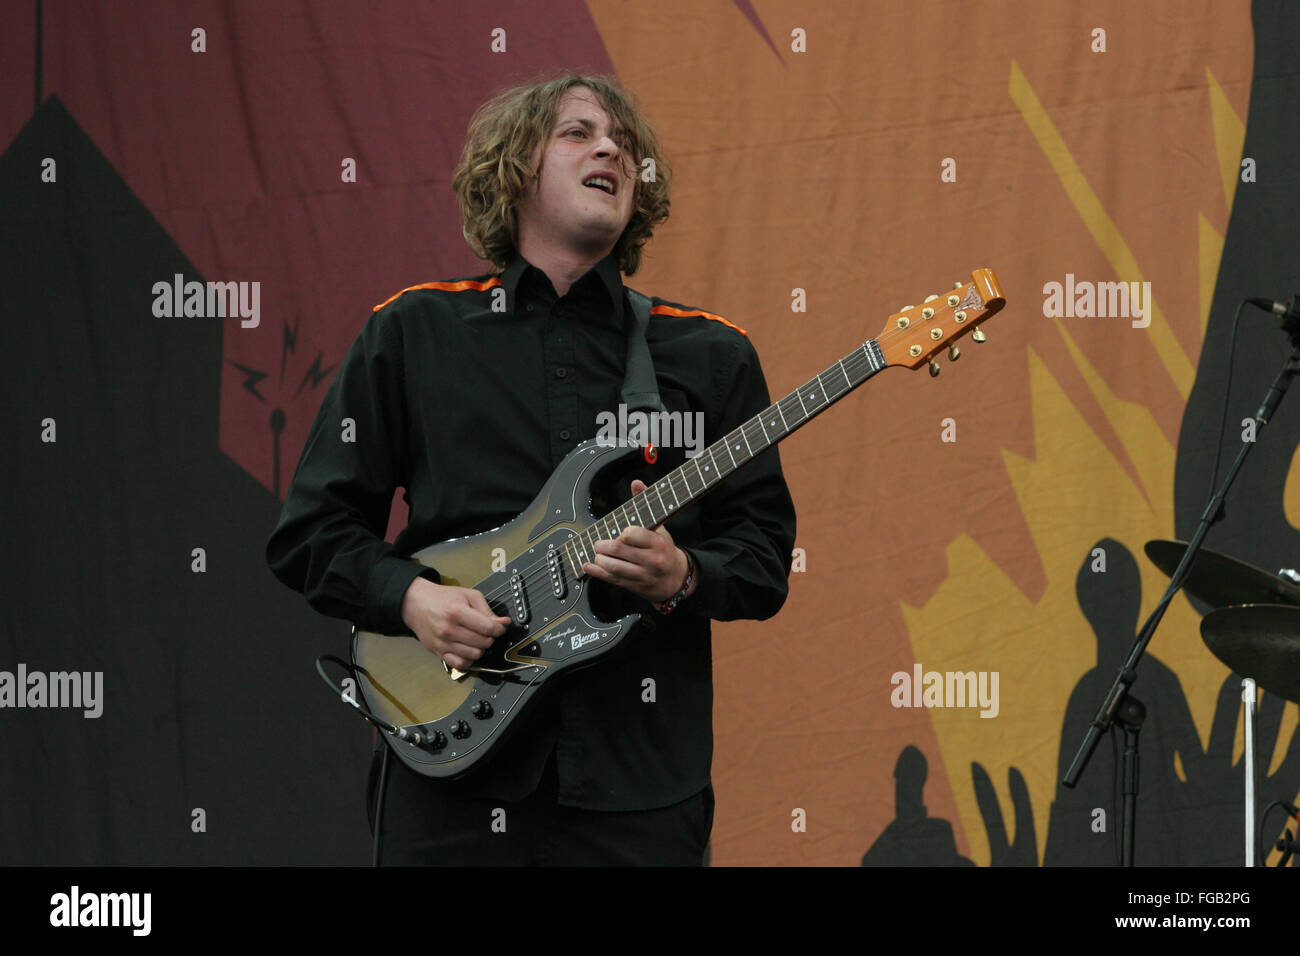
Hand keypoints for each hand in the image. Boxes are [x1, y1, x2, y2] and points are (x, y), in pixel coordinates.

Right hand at [400, 576, 510, 669]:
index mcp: (457, 612)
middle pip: (483, 642)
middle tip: (487, 631)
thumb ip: (487, 609)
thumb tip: (503, 622)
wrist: (416, 604)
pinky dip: (469, 660)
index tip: (500, 627)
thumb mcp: (468, 595)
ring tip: (477, 639)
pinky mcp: (438, 652)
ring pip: (475, 655)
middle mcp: (449, 629)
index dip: (499, 629)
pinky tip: (469, 650)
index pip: (488, 628)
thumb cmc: (442, 598)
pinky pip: (460, 664)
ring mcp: (443, 643)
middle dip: (490, 637)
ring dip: (481, 648)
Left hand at [582, 479, 696, 603]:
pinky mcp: (634, 586)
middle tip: (599, 542)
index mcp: (658, 543)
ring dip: (599, 559)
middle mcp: (651, 560)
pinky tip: (588, 566)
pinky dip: (596, 572)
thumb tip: (636, 483)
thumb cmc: (664, 549)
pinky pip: (611, 579)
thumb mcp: (660, 527)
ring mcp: (642, 575)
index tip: (619, 531)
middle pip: (619, 550)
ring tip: (597, 553)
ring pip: (614, 567)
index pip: (633, 534)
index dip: (622, 532)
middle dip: (603, 545)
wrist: (675, 578)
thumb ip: (645, 504)